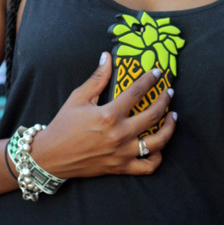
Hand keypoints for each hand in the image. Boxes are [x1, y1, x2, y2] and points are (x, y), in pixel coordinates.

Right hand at [29, 51, 176, 178]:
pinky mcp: (121, 168)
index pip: (137, 92)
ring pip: (157, 142)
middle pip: (153, 115)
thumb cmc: (63, 125)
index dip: (150, 80)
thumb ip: (97, 78)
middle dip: (165, 100)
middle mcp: (119, 135)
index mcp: (108, 115)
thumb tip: (107, 56)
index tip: (157, 73)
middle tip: (169, 93)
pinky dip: (157, 157)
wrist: (51, 156)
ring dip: (169, 128)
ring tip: (172, 117)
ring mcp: (122, 153)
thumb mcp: (78, 98)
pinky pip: (148, 166)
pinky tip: (159, 146)